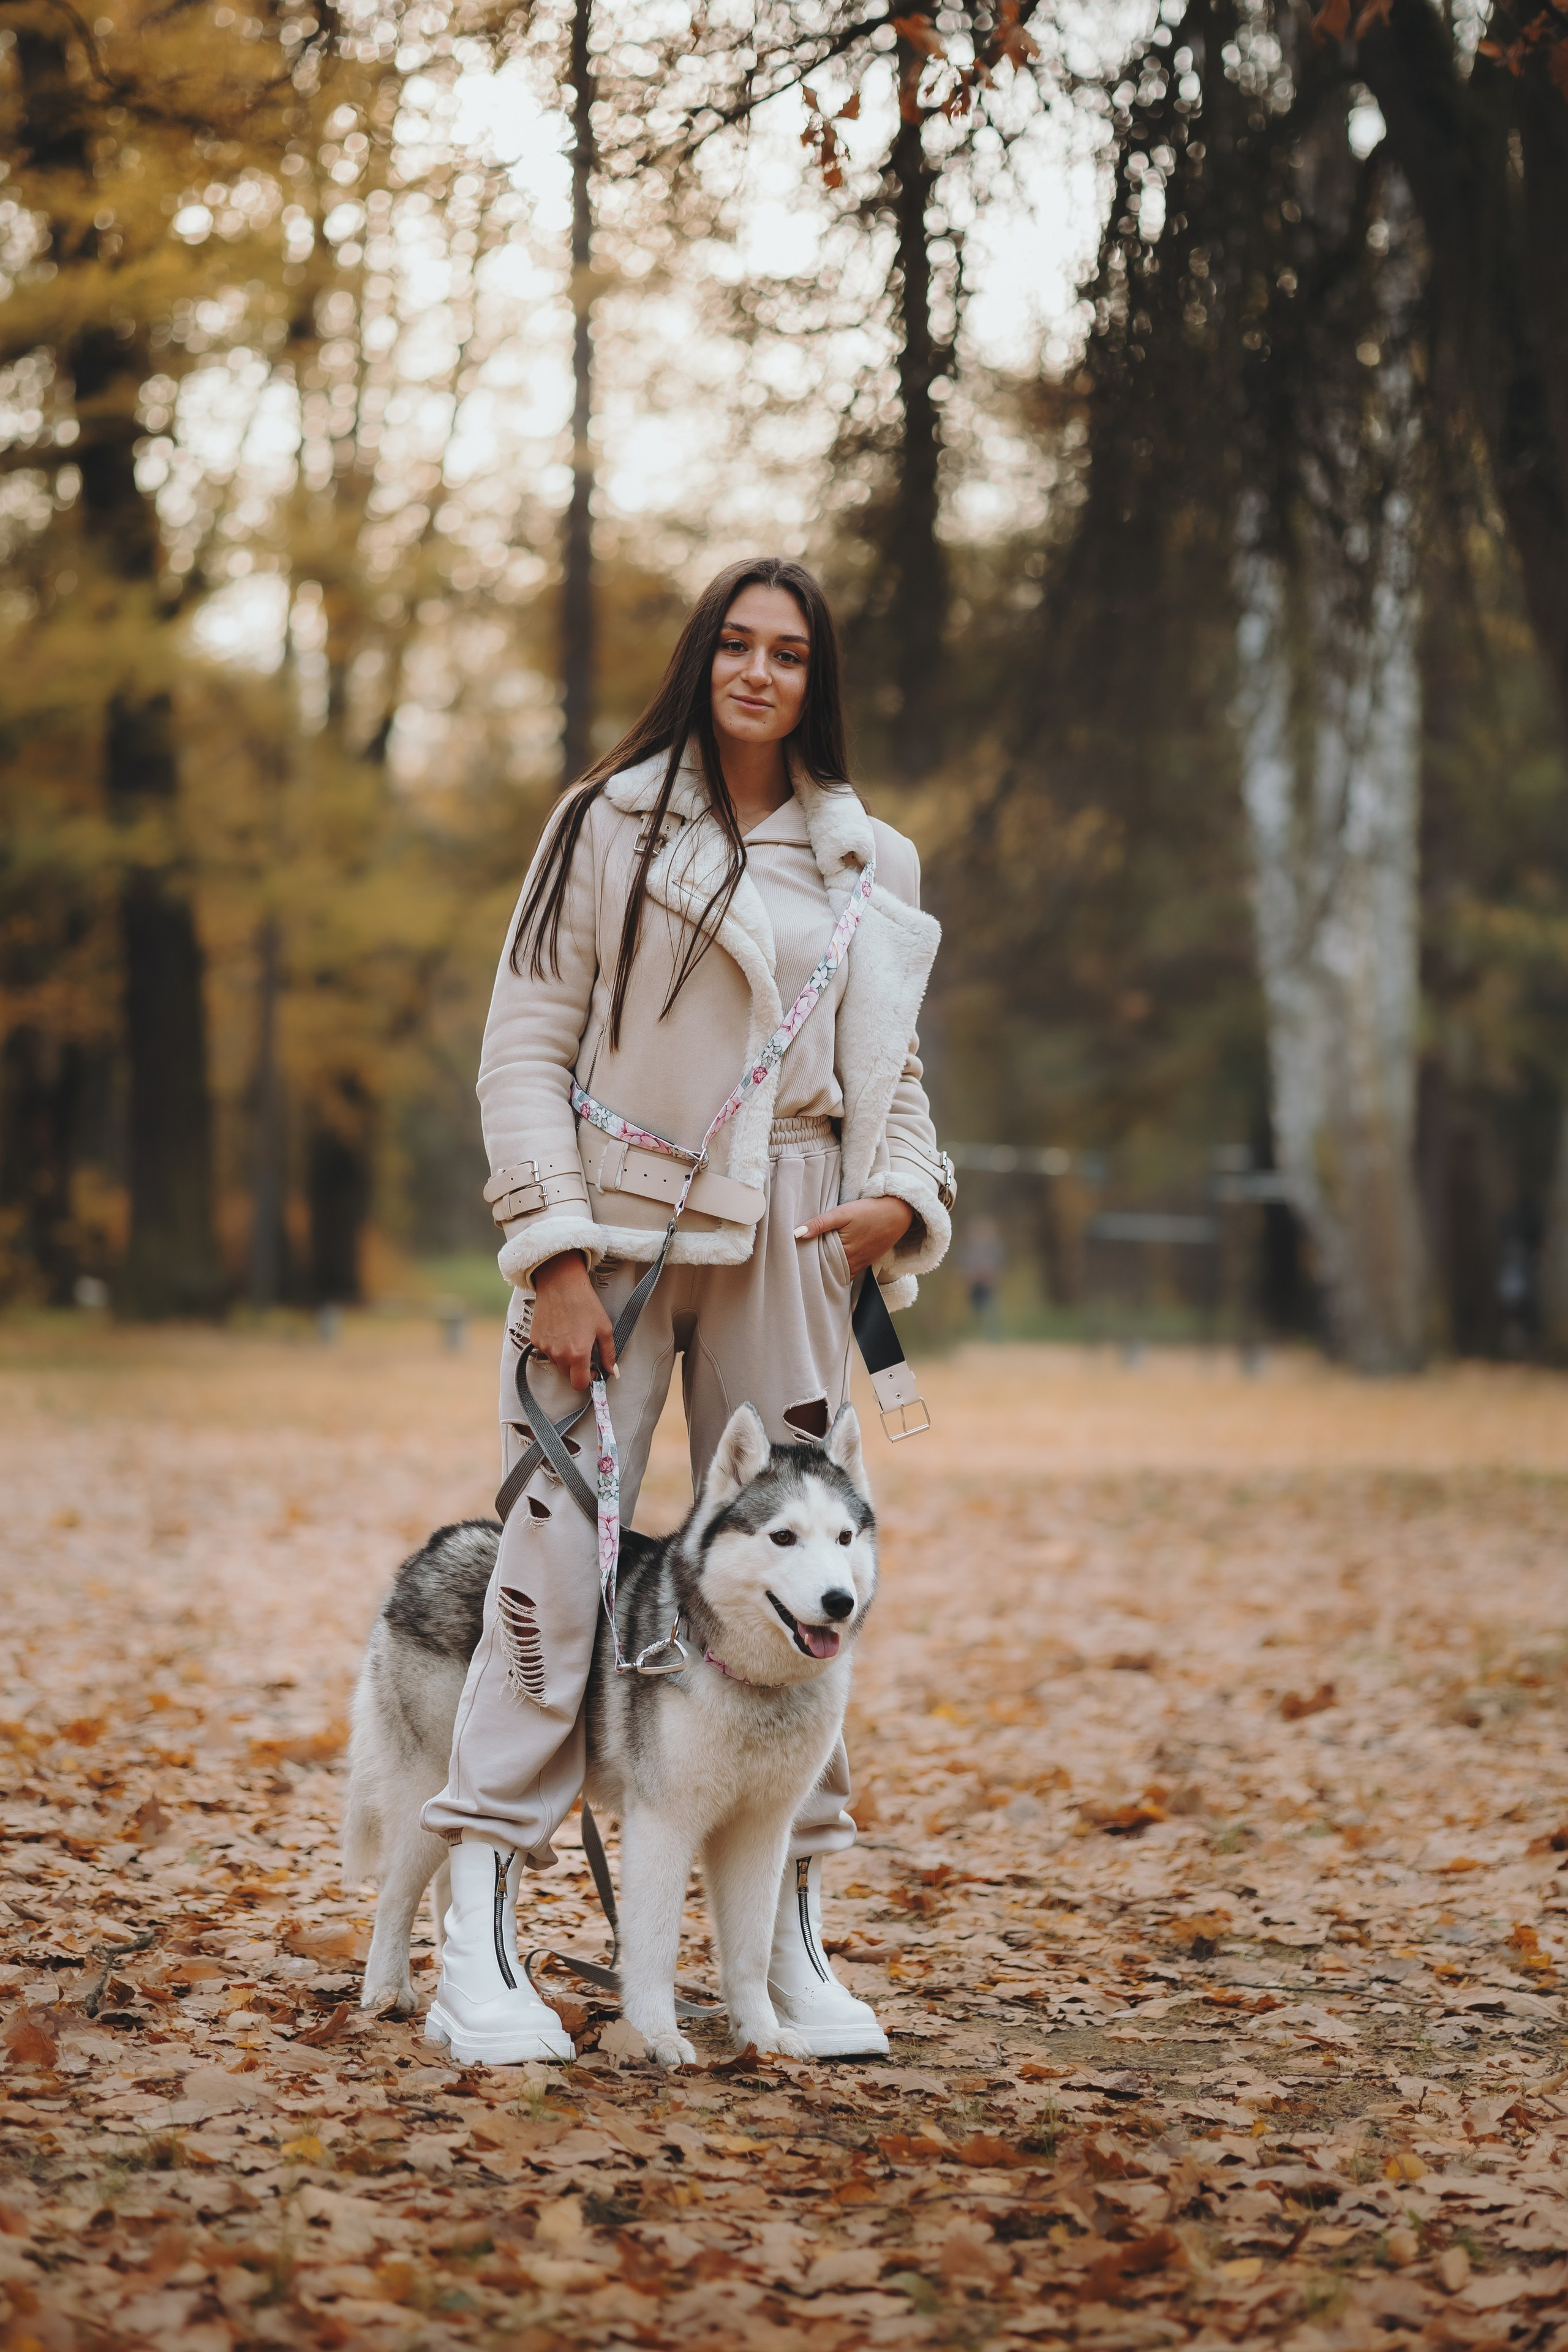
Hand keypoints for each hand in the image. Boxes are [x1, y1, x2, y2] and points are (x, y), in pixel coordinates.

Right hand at [528, 1252, 615, 1391]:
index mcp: (578, 1354)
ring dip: (564, 1356)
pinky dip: (553, 1345)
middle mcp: (559, 1354)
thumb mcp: (604, 1327)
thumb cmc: (585, 1303)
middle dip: (576, 1366)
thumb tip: (613, 1371)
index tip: (591, 1370)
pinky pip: (546, 1350)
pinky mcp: (535, 1338)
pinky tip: (560, 1328)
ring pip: (556, 1362)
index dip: (587, 1379)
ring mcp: (545, 1347)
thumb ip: (609, 1353)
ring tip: (571, 1334)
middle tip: (583, 1348)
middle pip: (567, 1374)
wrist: (561, 1283)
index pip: (578, 1384)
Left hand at [794, 1195, 913, 1278]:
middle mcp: (853, 1262)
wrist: (898, 1212)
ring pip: (839, 1273)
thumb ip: (819, 1224)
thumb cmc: (869, 1211)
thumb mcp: (842, 1213)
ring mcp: (861, 1263)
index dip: (806, 1265)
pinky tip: (830, 1268)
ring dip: (827, 1272)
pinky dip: (839, 1271)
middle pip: (828, 1271)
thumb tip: (796, 1233)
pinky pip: (849, 1272)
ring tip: (810, 1271)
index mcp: (844, 1251)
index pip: (819, 1264)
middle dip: (815, 1272)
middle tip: (797, 1270)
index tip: (793, 1265)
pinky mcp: (867, 1261)